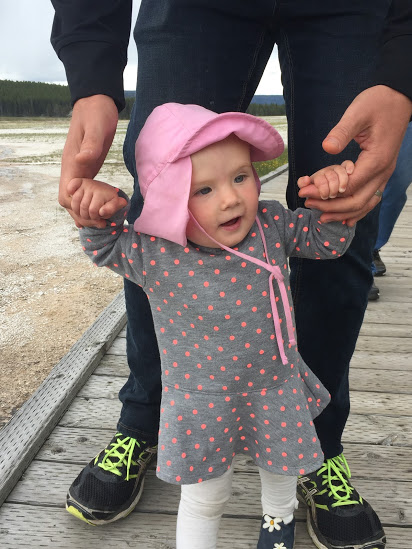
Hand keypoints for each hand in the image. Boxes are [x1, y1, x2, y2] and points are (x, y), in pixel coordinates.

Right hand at [58, 95, 118, 226]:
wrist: (96, 102)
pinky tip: (101, 210)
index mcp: (71, 162)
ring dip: (86, 210)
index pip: (66, 194)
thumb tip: (82, 160)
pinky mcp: (87, 168)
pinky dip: (91, 202)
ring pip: (76, 197)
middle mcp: (72, 168)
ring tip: (103, 222)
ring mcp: (79, 169)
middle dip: (82, 214)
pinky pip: (85, 190)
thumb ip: (90, 145)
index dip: (76, 209)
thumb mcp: (96, 127)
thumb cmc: (96, 113)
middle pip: (69, 201)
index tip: (92, 218)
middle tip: (102, 224)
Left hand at [299, 85, 411, 225]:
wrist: (399, 98)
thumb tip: (327, 148)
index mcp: (376, 160)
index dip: (324, 193)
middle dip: (330, 207)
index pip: (348, 186)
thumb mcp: (358, 112)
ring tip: (320, 215)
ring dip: (342, 213)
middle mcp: (383, 172)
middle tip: (307, 203)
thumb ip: (342, 131)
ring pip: (365, 204)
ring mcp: (384, 174)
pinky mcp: (381, 173)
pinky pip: (370, 198)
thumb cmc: (378, 103)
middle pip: (356, 201)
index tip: (304, 191)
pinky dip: (356, 210)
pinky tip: (343, 219)